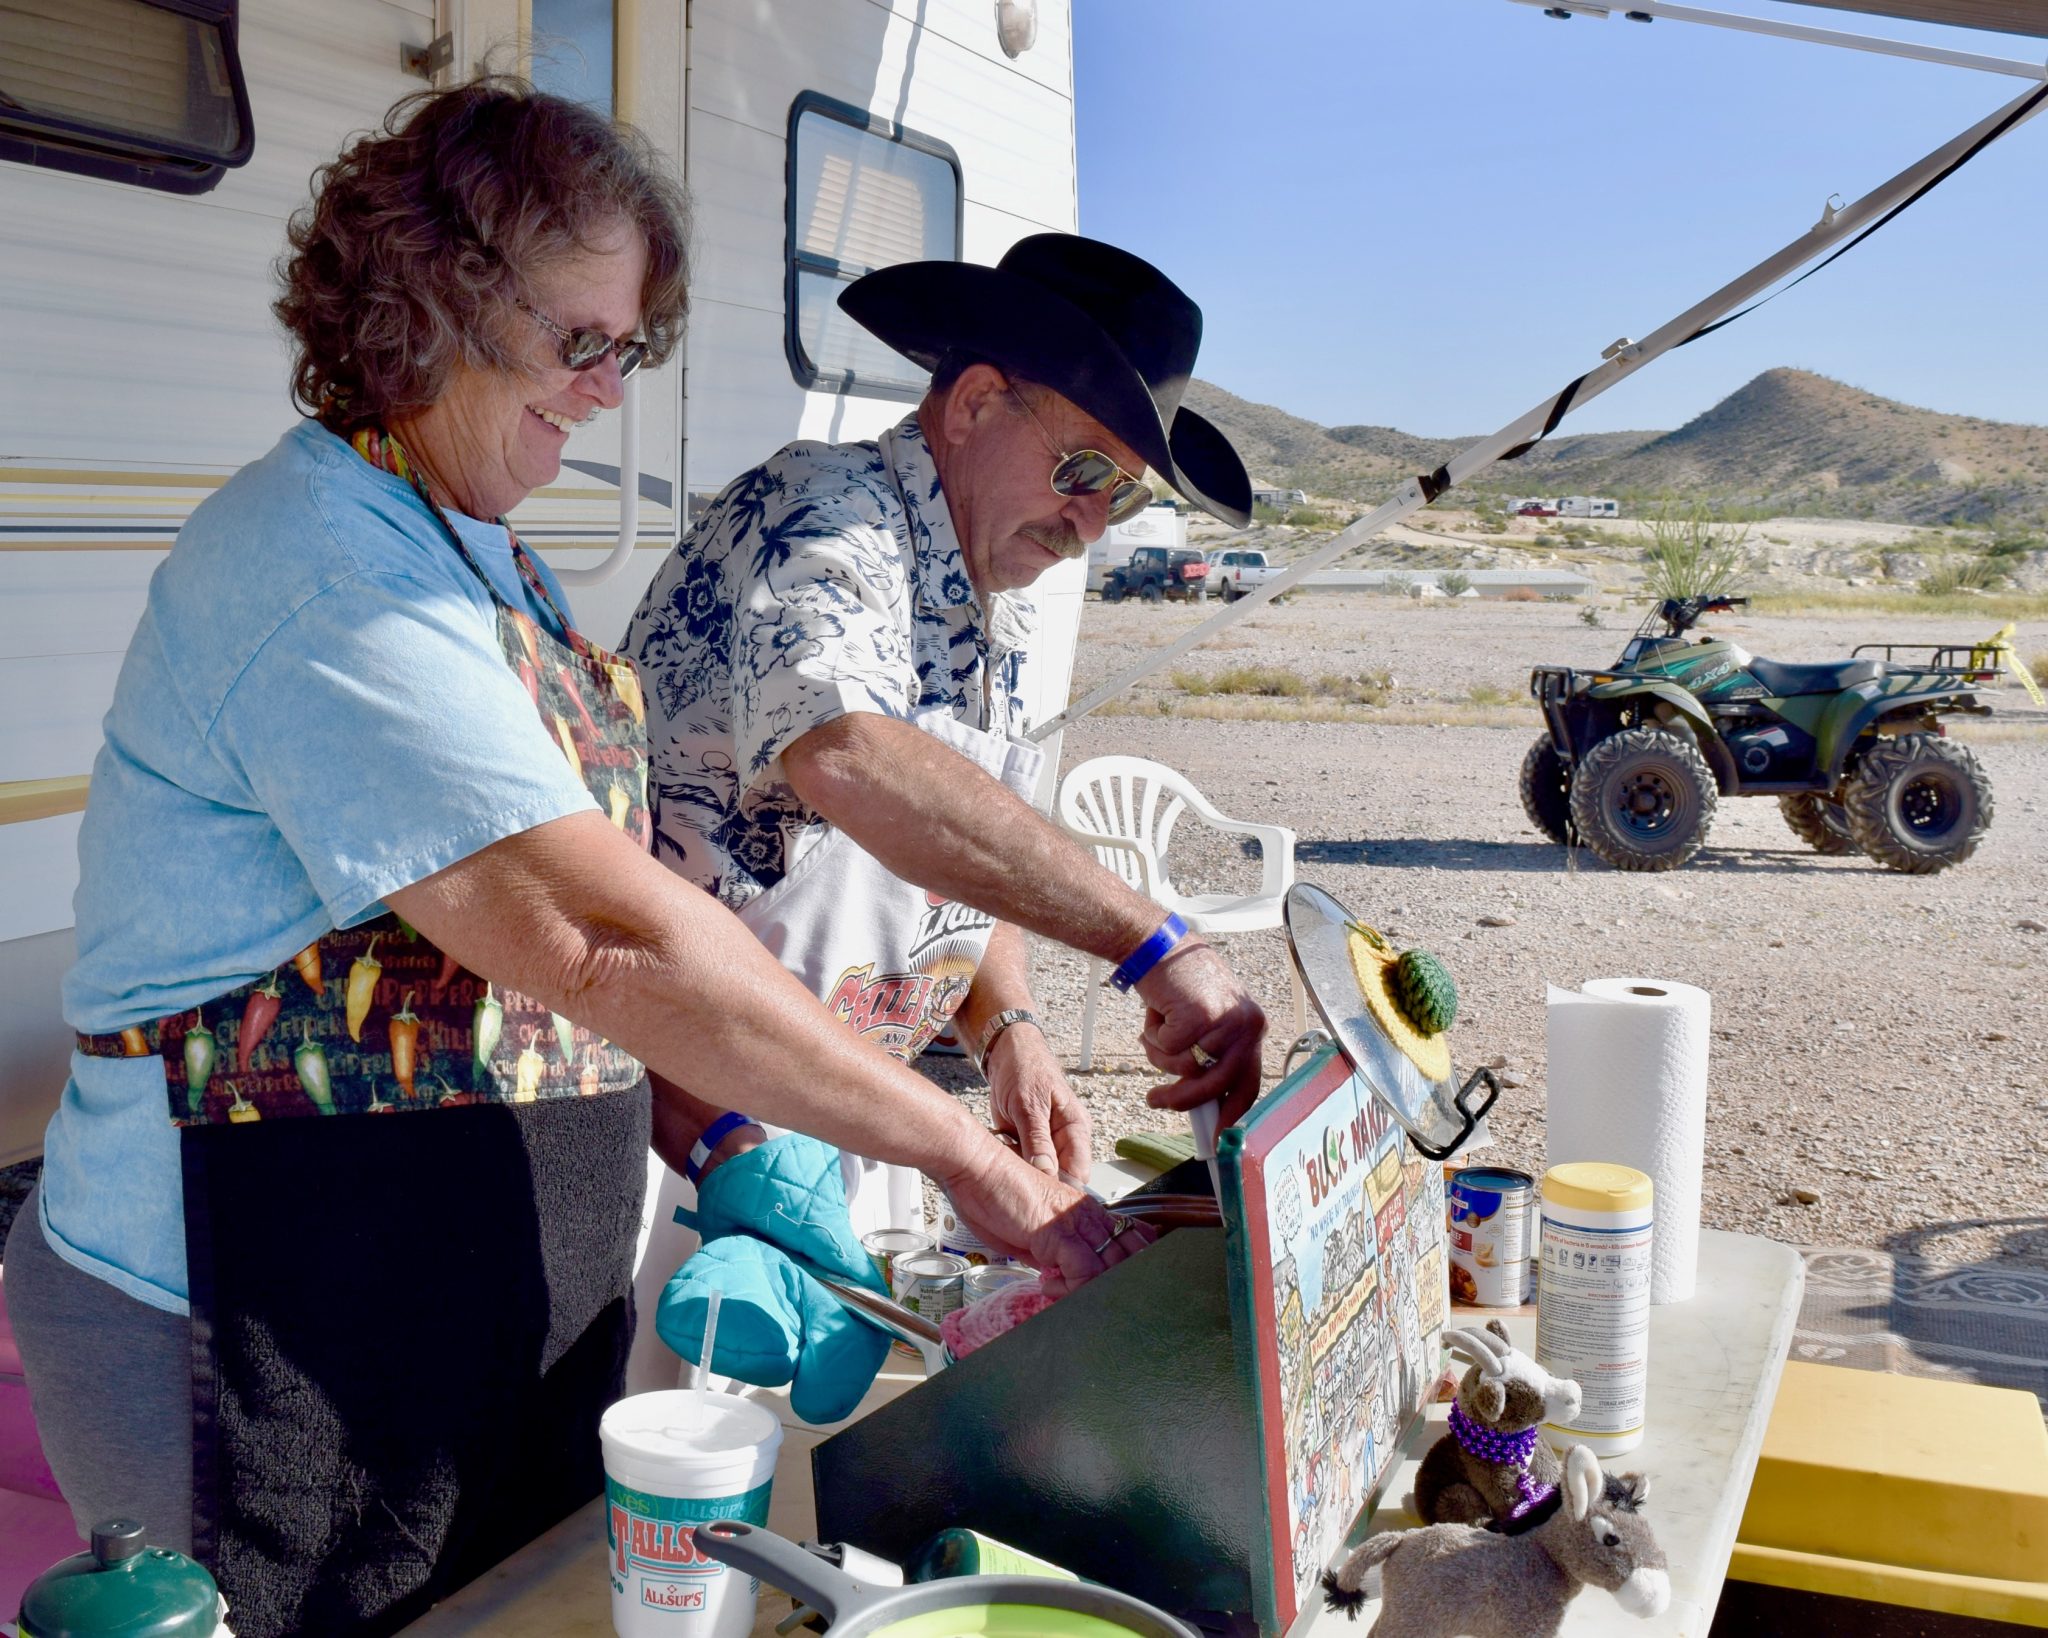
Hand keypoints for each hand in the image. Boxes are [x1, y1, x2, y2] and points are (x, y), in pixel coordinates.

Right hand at [938, 1133, 1151, 1292]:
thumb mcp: (1024, 1231)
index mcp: (1082, 1211)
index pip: (1129, 1237)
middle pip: (1130, 1254)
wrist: (975, 1167)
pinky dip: (1073, 1289)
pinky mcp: (1060, 1232)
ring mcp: (1076, 1222)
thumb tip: (1053, 1273)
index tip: (1104, 1285)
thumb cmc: (991, 1194)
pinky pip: (1086, 1272)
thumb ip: (1045, 1252)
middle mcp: (1087, 1214)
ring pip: (1114, 1266)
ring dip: (1093, 1290)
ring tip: (1063, 1294)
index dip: (1127, 1263)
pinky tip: (1049, 1286)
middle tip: (1087, 1297)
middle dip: (1114, 1283)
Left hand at [986, 1023, 1092, 1183]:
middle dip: (1040, 1184)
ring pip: (1039, 1173)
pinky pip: (1023, 1164)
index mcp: (1076, 1127)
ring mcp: (1046, 1143)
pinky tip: (1001, 1157)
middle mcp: (1064, 1139)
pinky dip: (1011, 1165)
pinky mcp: (1028, 1144)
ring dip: (1023, 1174)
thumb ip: (1038, 1140)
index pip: (1079, 1170)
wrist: (1006, 1055)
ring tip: (1006, 1167)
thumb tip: (1047, 1172)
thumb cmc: (1026, 1070)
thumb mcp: (1029, 1105)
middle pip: (1060, 1177)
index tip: (1043, 1199)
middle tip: (1018, 1188)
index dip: (1064, 1188)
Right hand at [1134, 940, 1265, 1129]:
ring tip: (1155, 1032)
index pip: (1248, 1083)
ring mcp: (1225, 1021)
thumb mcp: (1207, 1023)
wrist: (1157, 946)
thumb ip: (1211, 1057)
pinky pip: (1168, 1051)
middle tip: (1155, 1100)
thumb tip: (1205, 1104)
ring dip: (1160, 1056)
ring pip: (1187, 1071)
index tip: (1217, 1139)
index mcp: (1253, 1029)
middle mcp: (1247, 1026)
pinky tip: (1156, 1012)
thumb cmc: (1178, 985)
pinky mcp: (1198, 1017)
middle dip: (1182, 1099)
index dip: (1230, 1113)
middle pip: (1217, 1086)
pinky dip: (1153, 1037)